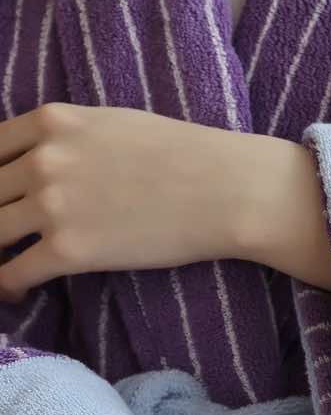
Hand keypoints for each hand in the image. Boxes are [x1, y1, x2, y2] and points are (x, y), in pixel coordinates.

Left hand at [0, 102, 330, 298]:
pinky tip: (15, 292)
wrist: (225, 189)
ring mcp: (52, 205)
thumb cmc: (186, 154)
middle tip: (4, 236)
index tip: (0, 199)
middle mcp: (43, 159)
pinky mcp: (69, 249)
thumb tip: (48, 161)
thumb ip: (70, 136)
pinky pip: (13, 272)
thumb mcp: (116, 123)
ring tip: (3, 267)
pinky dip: (6, 286)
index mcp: (54, 122)